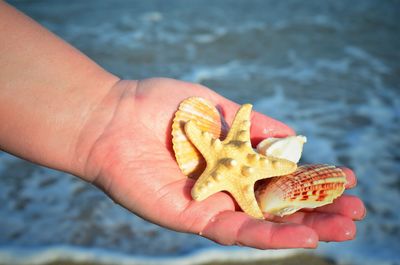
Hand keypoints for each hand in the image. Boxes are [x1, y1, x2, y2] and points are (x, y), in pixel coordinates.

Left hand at [80, 78, 365, 248]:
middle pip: (276, 205)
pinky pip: (231, 230)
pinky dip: (266, 234)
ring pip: (261, 224)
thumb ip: (251, 125)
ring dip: (302, 228)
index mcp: (231, 161)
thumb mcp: (217, 107)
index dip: (312, 180)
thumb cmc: (158, 106)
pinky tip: (302, 236)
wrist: (110, 117)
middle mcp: (223, 186)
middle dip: (316, 210)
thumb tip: (292, 135)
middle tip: (355, 212)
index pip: (279, 177)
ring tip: (342, 229)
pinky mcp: (189, 217)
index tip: (346, 178)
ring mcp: (208, 204)